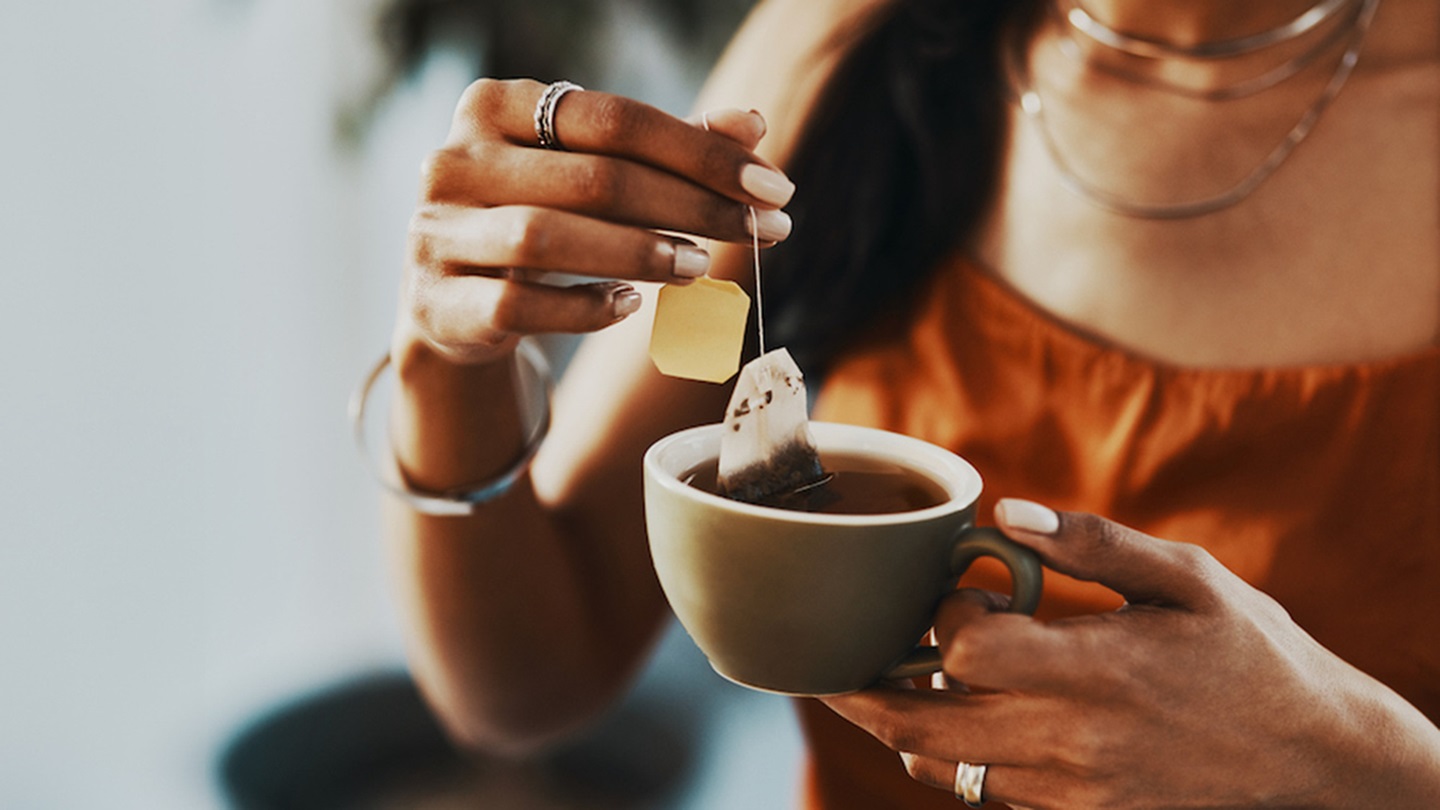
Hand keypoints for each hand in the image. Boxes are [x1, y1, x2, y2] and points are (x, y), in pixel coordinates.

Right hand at [398, 78, 794, 364]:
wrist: (449, 302)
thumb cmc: (537, 217)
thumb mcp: (592, 174)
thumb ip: (666, 148)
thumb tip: (752, 124)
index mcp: (495, 106)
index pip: (614, 120)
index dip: (701, 153)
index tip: (773, 188)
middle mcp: (455, 160)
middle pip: (593, 178)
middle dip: (691, 206)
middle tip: (760, 232)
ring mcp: (437, 232)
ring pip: (548, 238)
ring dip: (639, 253)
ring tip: (700, 265)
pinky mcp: (438, 302)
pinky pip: (519, 304)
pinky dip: (583, 307)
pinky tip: (631, 305)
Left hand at [821, 499, 1438, 808]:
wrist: (1315, 761)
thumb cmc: (1252, 655)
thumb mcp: (1190, 580)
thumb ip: (1095, 544)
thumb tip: (1010, 513)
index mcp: (1097, 667)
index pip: (965, 646)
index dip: (942, 613)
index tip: (960, 590)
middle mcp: (1073, 738)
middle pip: (924, 724)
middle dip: (863, 691)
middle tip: (831, 666)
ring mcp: (1073, 789)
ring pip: (945, 768)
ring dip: (903, 727)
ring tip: (888, 687)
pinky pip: (988, 795)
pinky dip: (955, 761)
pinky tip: (960, 724)